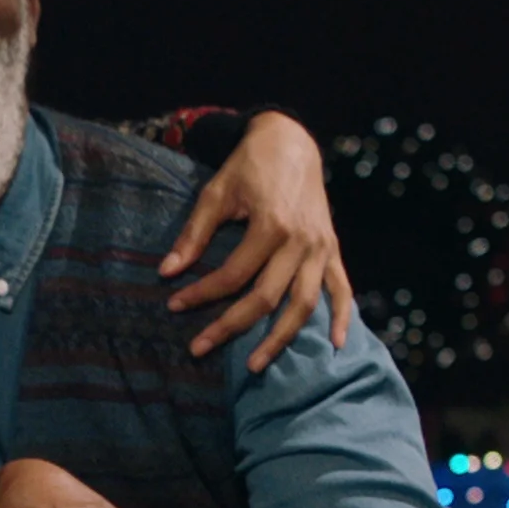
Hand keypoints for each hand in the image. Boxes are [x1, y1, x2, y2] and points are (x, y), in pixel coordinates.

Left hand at [160, 112, 357, 369]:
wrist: (292, 142)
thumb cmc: (250, 166)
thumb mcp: (216, 192)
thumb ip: (193, 234)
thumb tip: (166, 272)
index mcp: (272, 225)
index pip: (232, 275)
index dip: (201, 294)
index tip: (174, 306)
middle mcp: (301, 242)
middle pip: (265, 298)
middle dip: (230, 327)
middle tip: (198, 349)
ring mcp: (321, 248)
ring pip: (303, 305)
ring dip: (280, 339)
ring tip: (255, 365)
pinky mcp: (333, 250)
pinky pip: (342, 289)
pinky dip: (342, 317)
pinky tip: (334, 344)